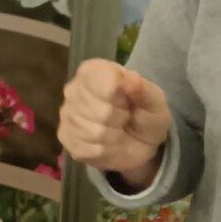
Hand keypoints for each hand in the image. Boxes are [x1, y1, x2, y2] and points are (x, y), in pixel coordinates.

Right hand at [57, 59, 171, 181]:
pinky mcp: (66, 138)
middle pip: (101, 111)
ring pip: (95, 132)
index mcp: (93, 70)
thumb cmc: (145, 114)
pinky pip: (87, 149)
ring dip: (114, 137)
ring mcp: (67, 114)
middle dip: (120, 119)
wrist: (137, 143)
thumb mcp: (154, 101)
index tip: (129, 101)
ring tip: (118, 130)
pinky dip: (104, 150)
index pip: (104, 81)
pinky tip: (108, 143)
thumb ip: (144, 90)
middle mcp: (73, 89)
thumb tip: (132, 78)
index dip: (122, 97)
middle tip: (125, 118)